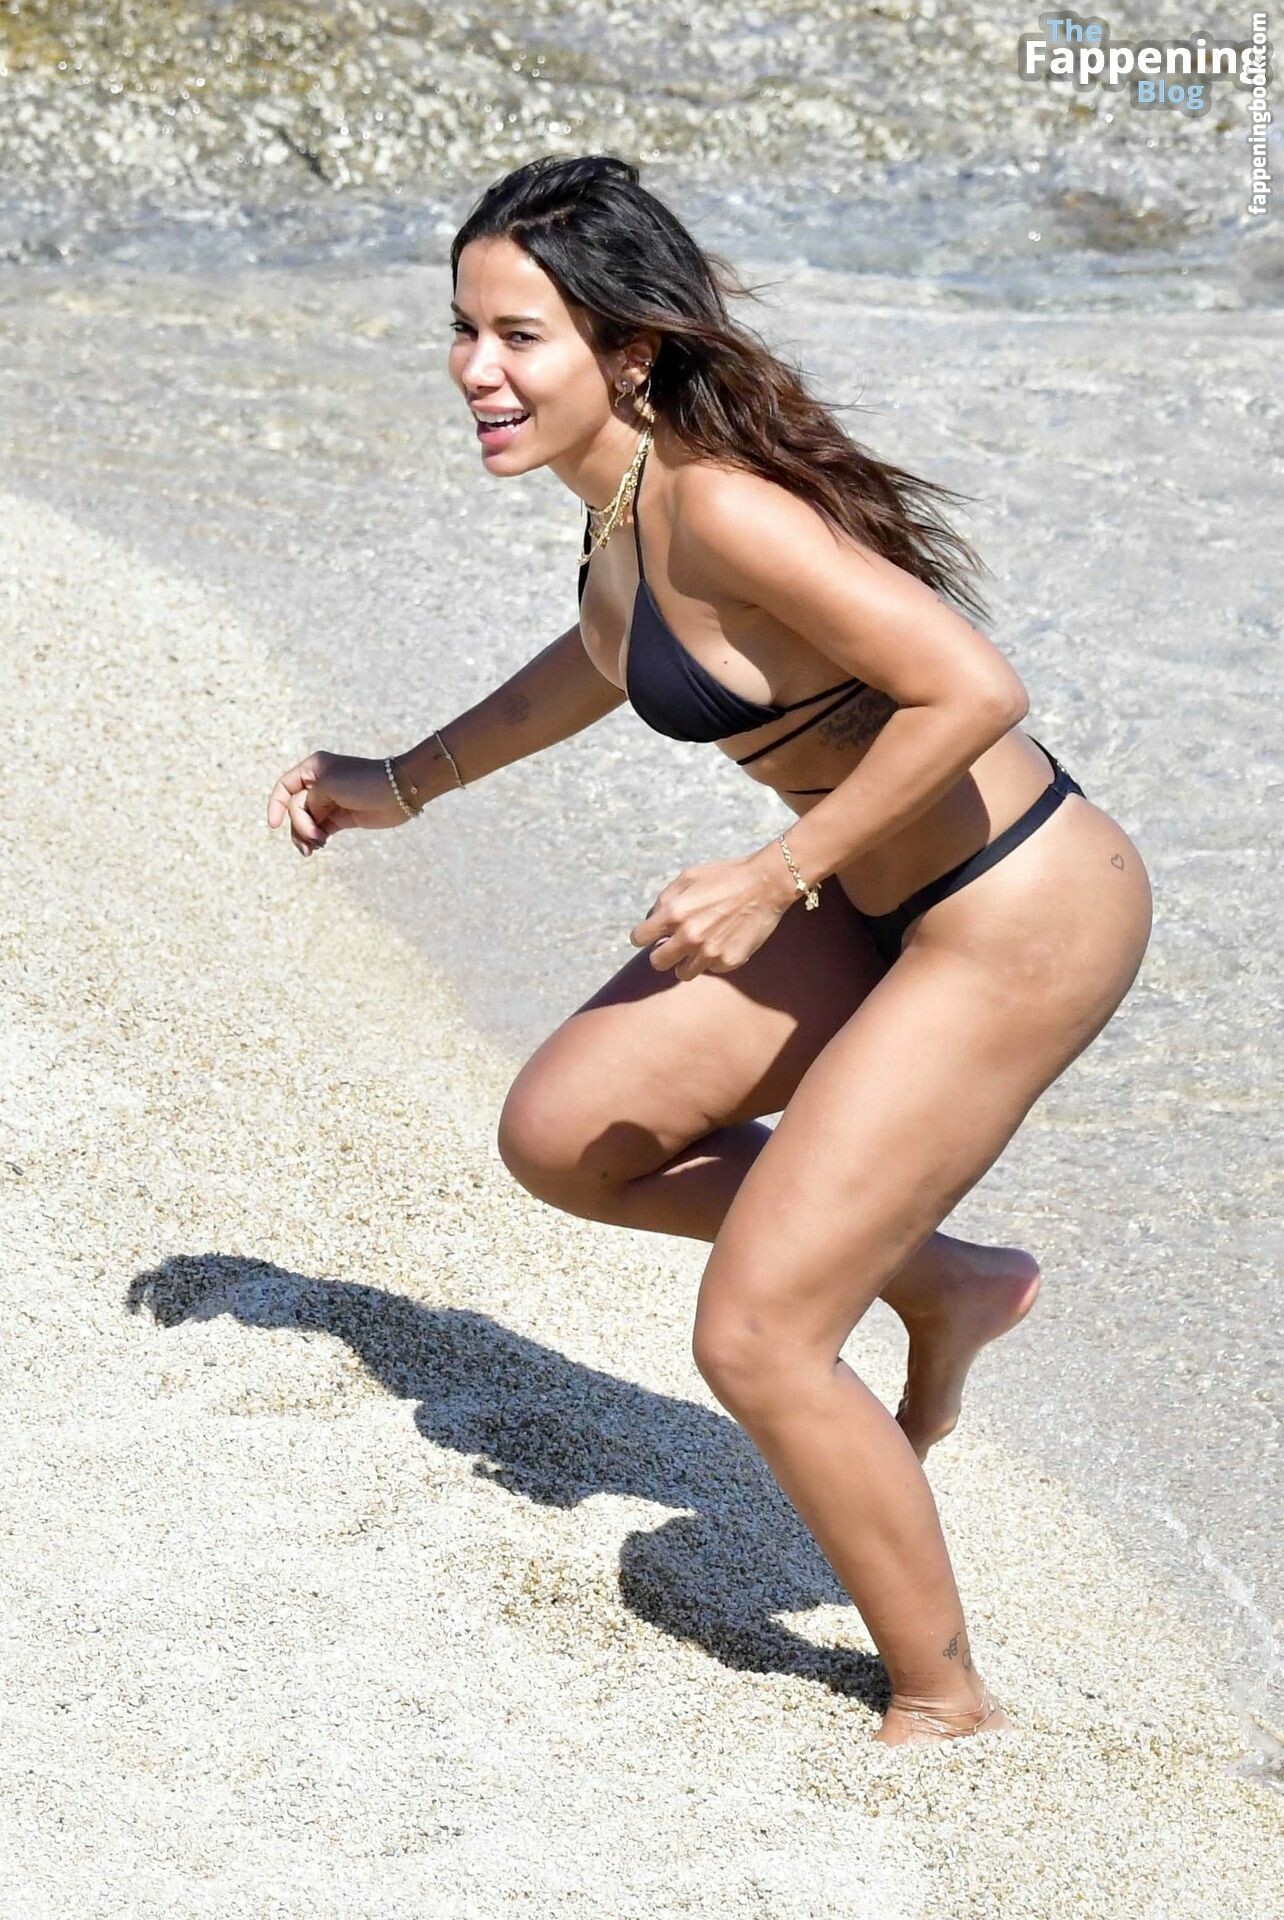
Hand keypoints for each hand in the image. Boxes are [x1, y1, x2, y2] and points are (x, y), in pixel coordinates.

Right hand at [265, 752, 410, 855]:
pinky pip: (319, 830)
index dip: (276, 806)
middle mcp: (319, 784)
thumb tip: (307, 819)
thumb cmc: (364, 782)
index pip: (284, 787)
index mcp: (313, 768)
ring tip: (315, 847)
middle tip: (315, 837)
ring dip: (306, 836)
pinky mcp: (341, 818)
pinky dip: (315, 839)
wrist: (399, 792)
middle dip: (300, 826)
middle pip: (295, 809)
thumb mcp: (328, 786)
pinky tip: (318, 846)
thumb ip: (309, 802)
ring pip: (306, 822)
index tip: (274, 826)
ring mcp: (330, 802)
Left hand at [629, 851, 795, 980]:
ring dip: (686, 961)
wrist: (766, 885)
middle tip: (673, 945)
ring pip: (683, 973)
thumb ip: (665, 898)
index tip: (652, 935)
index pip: (639, 938)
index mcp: (674, 914)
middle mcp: (689, 937)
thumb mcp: (689, 876)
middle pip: (657, 962)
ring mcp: (709, 952)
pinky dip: (712, 960)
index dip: (644, 935)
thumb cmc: (726, 876)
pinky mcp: (729, 961)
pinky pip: (711, 970)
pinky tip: (722, 942)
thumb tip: (653, 918)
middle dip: (662, 953)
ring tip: (699, 946)